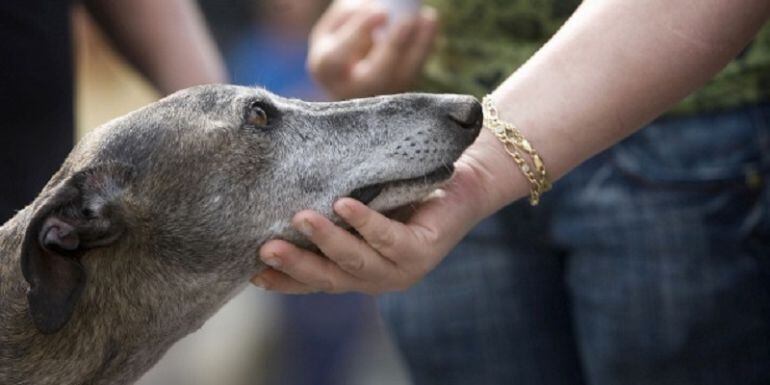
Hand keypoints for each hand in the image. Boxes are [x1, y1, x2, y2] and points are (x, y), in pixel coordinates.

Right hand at [251, 129, 526, 293]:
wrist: (464, 179)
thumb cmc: (403, 186)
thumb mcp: (359, 197)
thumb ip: (327, 200)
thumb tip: (278, 178)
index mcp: (357, 270)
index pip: (315, 280)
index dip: (284, 279)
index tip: (250, 271)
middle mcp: (376, 277)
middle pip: (329, 278)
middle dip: (296, 266)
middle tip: (264, 249)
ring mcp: (401, 268)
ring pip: (356, 261)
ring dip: (326, 241)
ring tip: (300, 218)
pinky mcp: (422, 250)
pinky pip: (388, 238)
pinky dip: (364, 222)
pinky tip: (344, 205)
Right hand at [308, 0, 437, 99]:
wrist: (347, 85)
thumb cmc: (337, 48)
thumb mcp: (330, 31)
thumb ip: (346, 15)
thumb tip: (374, 5)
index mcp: (326, 70)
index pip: (338, 56)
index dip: (359, 32)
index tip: (381, 11)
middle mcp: (352, 90)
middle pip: (375, 75)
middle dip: (394, 46)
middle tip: (408, 19)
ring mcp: (378, 96)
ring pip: (402, 78)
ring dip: (418, 46)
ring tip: (427, 17)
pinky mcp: (398, 95)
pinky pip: (414, 73)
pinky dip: (424, 47)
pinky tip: (429, 22)